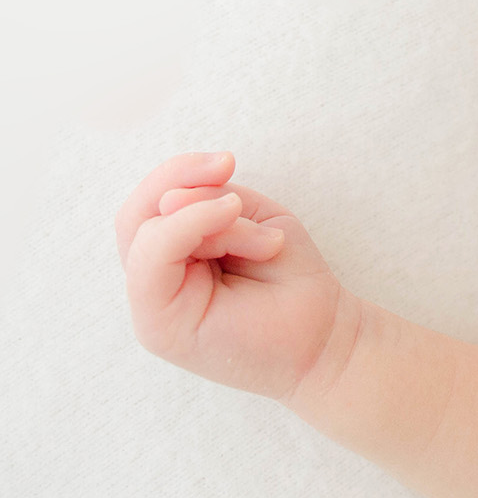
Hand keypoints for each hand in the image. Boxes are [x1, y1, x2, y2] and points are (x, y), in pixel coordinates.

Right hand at [117, 150, 348, 401]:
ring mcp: (151, 306)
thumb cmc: (290, 279)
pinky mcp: (157, 326)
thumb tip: (170, 200)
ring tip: (264, 239)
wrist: (324, 337)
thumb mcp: (253, 219)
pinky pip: (150, 262)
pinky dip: (194, 228)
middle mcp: (154, 283)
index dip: (180, 171)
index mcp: (172, 257)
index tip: (228, 161)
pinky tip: (252, 239)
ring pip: (143, 234)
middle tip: (228, 168)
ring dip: (209, 215)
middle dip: (181, 181)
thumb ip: (208, 202)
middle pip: (133, 215)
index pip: (149, 204)